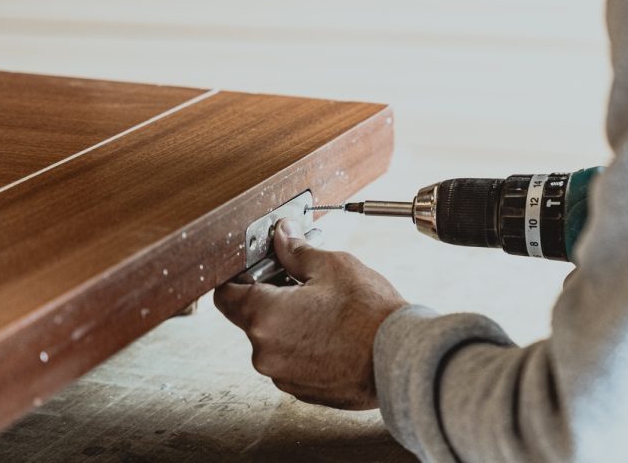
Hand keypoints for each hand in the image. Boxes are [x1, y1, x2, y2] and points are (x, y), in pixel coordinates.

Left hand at [214, 218, 407, 409]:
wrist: (402, 360)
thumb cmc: (370, 315)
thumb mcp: (333, 267)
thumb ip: (296, 251)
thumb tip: (282, 236)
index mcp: (264, 316)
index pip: (225, 294)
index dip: (239, 276)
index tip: (258, 267)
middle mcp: (265, 352)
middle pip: (252, 317)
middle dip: (274, 297)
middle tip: (305, 282)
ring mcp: (283, 375)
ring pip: (274, 341)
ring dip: (291, 324)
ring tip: (327, 310)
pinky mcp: (302, 391)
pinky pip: (292, 361)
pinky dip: (305, 346)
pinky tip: (333, 333)